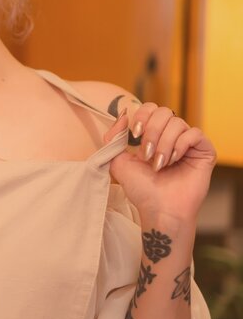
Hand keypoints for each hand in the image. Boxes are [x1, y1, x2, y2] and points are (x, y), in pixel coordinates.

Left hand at [102, 99, 216, 223]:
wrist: (160, 209)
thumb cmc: (141, 190)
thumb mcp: (118, 161)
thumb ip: (114, 137)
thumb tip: (123, 114)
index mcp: (153, 135)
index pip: (150, 109)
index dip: (142, 115)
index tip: (135, 133)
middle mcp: (171, 136)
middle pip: (164, 111)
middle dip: (152, 132)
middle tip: (147, 155)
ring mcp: (188, 143)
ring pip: (177, 123)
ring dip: (164, 144)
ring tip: (160, 165)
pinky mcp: (204, 150)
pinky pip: (194, 133)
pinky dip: (181, 145)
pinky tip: (174, 161)